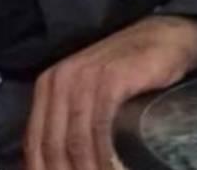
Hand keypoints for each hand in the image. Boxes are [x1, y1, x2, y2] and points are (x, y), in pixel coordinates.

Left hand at [24, 15, 196, 169]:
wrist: (162, 39)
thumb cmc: (127, 76)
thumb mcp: (90, 99)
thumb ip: (72, 128)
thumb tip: (61, 165)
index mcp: (47, 87)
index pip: (34, 144)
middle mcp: (58, 82)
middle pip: (52, 148)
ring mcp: (82, 79)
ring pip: (74, 142)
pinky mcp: (108, 80)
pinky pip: (99, 128)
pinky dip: (105, 158)